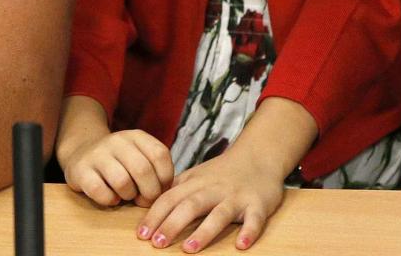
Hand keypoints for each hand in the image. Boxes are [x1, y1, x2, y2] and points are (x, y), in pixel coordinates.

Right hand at [60, 128, 175, 206]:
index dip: (165, 178)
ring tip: (126, 196)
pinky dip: (110, 200)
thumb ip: (155, 168)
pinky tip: (111, 197)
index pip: (160, 154)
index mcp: (136, 136)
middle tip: (144, 200)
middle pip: (143, 170)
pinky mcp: (81, 171)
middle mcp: (117, 141)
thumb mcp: (139, 154)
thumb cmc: (119, 161)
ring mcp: (98, 155)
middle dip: (149, 192)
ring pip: (122, 181)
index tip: (161, 189)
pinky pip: (101, 192)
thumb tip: (166, 192)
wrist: (81, 152)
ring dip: (129, 196)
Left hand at [138, 148, 283, 252]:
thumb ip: (175, 189)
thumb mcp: (196, 175)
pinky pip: (254, 218)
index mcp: (196, 183)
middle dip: (172, 224)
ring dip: (204, 231)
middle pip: (190, 205)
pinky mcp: (258, 204)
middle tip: (157, 243)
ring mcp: (236, 197)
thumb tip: (147, 204)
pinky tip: (241, 246)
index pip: (170, 198)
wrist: (259, 155)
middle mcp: (214, 189)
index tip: (141, 234)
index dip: (155, 215)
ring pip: (219, 213)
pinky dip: (249, 231)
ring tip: (189, 249)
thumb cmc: (222, 172)